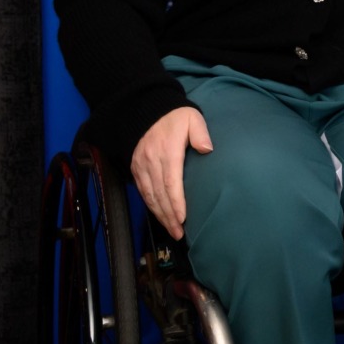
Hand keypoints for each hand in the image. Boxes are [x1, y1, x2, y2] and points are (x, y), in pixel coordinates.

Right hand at [129, 106, 212, 239]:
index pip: (171, 182)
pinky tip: (159, 215)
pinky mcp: (135, 168)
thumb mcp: (192, 118)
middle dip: (169, 216)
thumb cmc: (174, 116)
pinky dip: (150, 205)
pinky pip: (142, 191)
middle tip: (179, 233)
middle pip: (160, 194)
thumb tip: (207, 149)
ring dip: (160, 214)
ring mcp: (141, 166)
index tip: (183, 218)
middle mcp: (152, 161)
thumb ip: (200, 133)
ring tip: (172, 230)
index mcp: (167, 151)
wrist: (146, 110)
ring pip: (150, 196)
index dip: (176, 202)